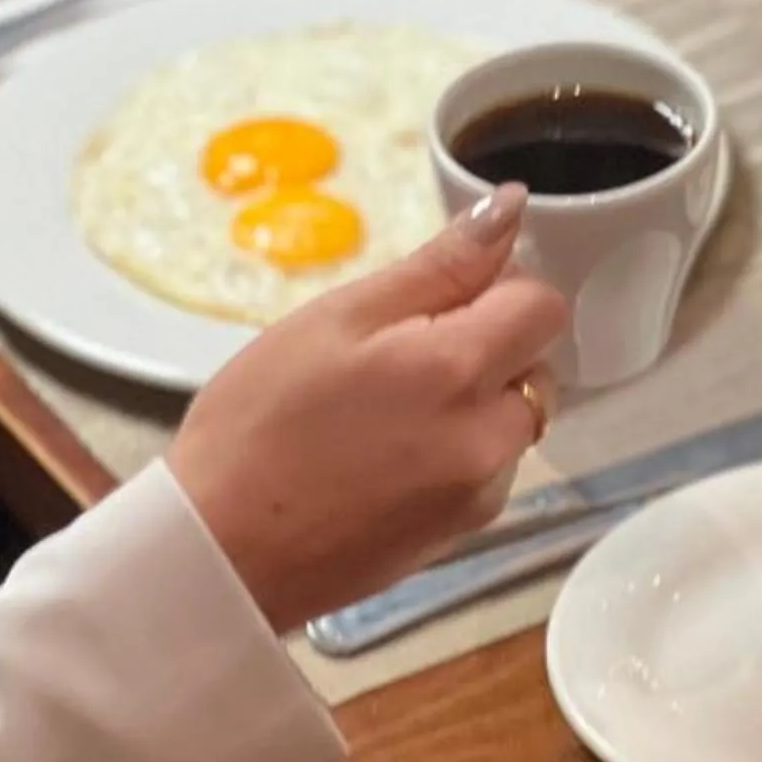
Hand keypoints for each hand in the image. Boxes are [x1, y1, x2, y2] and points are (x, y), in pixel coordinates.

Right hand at [167, 185, 564, 635]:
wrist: (218, 554)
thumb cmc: (258, 424)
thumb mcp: (337, 319)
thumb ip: (439, 266)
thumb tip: (511, 207)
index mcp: (458, 371)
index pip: (543, 303)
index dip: (499, 287)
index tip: (440, 299)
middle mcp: (488, 437)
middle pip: (536, 362)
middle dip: (488, 345)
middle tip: (397, 355)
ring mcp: (479, 494)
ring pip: (514, 419)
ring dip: (476, 401)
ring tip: (385, 412)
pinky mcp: (461, 534)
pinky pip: (488, 469)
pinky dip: (458, 451)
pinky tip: (386, 457)